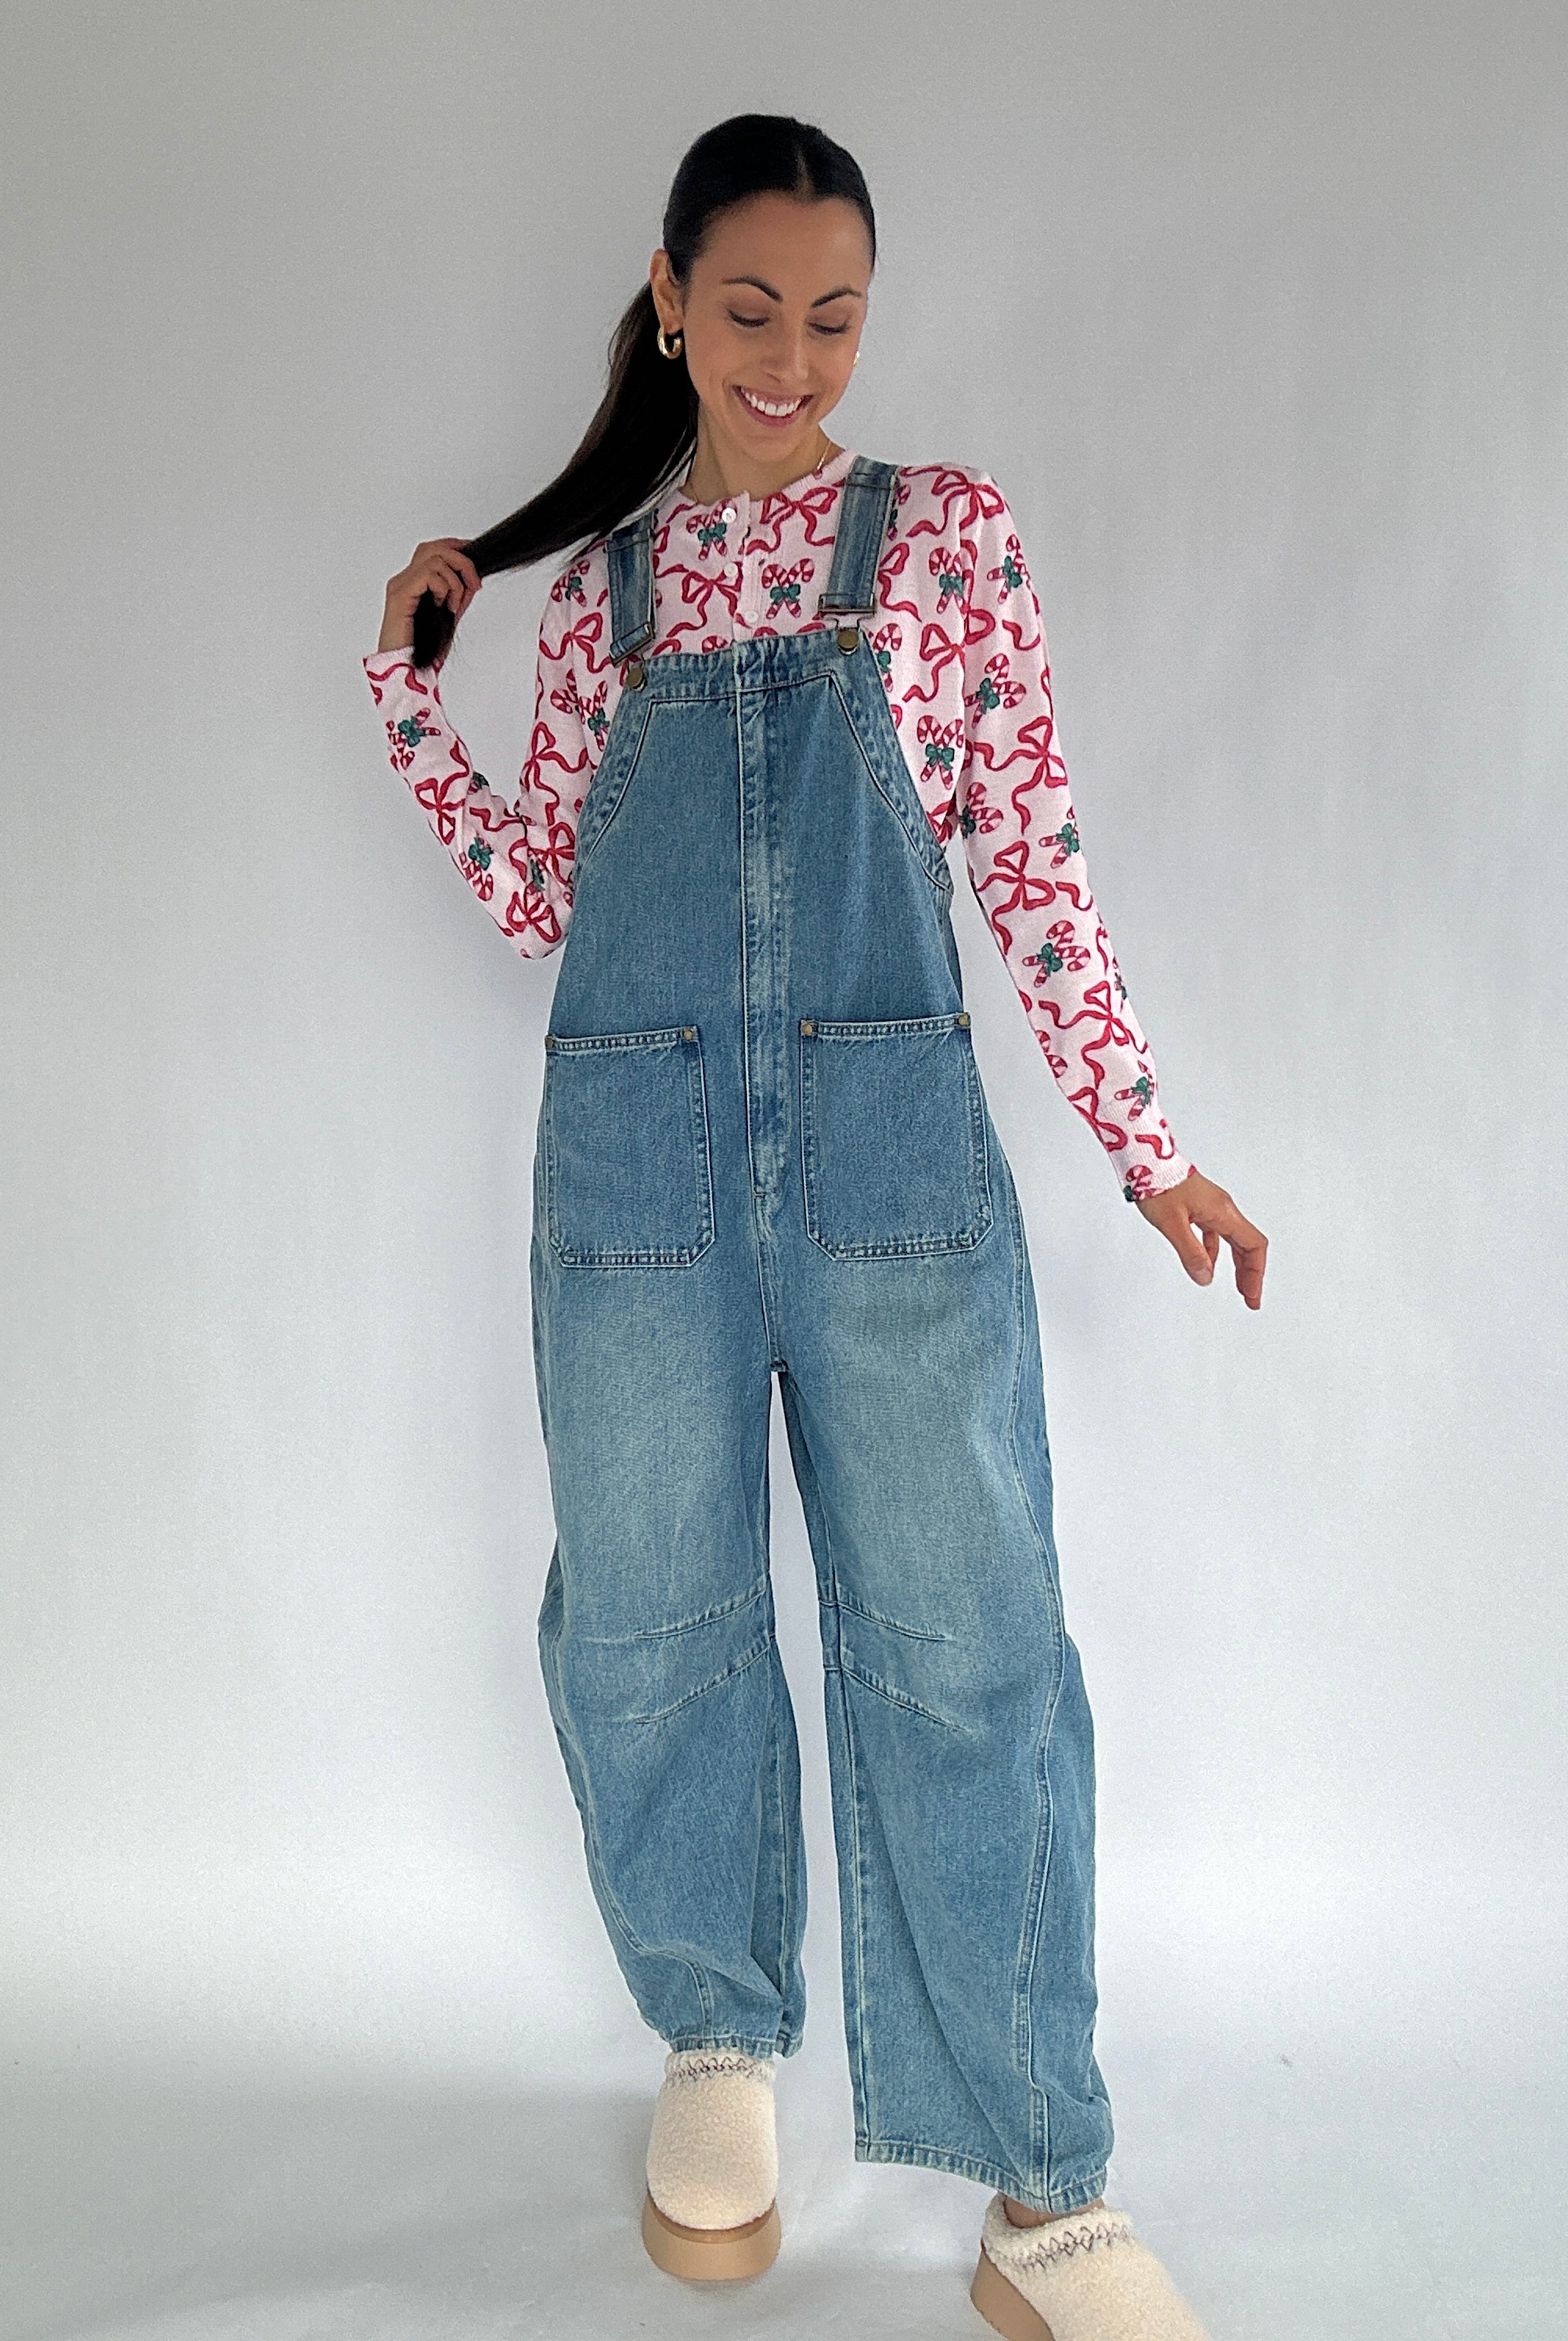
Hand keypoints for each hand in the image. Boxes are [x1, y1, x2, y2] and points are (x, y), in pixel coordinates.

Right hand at [378, 537, 482, 652]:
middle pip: (434, 548)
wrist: (407, 668)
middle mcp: (404, 580)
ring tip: (453, 605)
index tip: (476, 559)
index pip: (433, 550)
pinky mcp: (400, 594)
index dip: (456, 548)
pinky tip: (442, 607)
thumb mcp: (449, 617)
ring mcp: (400, 585)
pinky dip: (443, 589)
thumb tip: (472, 580)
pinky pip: (429, 574)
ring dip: (455, 582)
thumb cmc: (423, 649)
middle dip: (462, 561)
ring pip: (435, 558)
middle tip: (474, 584)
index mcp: (413, 583)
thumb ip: (458, 596)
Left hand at [1135, 1169, 1266, 1308]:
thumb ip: (1191, 1252)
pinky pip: (1215, 1232)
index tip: (1252, 1296)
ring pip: (1232, 1239)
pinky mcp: (1199, 1205)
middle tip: (1249, 1297)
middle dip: (1250, 1272)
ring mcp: (1212, 1206)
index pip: (1252, 1246)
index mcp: (1223, 1212)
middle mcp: (1222, 1208)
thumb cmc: (1158, 1184)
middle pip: (1247, 1244)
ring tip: (1235, 1285)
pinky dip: (1214, 1250)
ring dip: (1235, 1263)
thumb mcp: (1172, 1224)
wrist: (1146, 1157)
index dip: (1255, 1273)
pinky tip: (1205, 1263)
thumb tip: (1205, 1277)